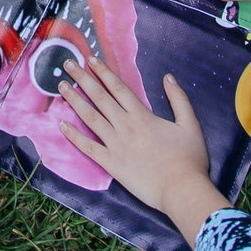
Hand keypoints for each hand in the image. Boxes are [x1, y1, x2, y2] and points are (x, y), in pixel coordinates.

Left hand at [57, 59, 227, 239]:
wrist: (181, 190)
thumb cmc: (188, 159)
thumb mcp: (190, 124)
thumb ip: (179, 99)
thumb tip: (168, 77)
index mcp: (142, 116)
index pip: (118, 88)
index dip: (103, 72)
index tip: (90, 60)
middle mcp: (125, 126)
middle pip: (100, 98)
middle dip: (83, 79)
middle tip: (68, 65)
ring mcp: (115, 145)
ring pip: (90, 118)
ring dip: (74, 101)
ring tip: (61, 87)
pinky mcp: (111, 164)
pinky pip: (88, 147)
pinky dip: (74, 136)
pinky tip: (62, 125)